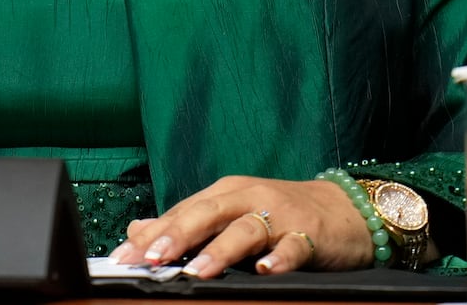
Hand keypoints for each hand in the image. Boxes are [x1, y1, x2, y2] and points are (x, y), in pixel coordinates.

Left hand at [108, 175, 370, 277]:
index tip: (122, 257)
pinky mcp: (309, 233)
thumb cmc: (280, 213)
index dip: (151, 235)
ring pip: (245, 229)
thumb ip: (187, 221)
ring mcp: (279, 214)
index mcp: (225, 194)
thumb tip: (138, 229)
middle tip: (152, 258)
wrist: (344, 209)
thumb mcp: (232, 211)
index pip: (181, 212)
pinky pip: (292, 246)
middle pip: (207, 213)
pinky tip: (265, 271)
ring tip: (197, 272)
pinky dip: (279, 258)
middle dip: (177, 235)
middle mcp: (248, 198)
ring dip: (220, 251)